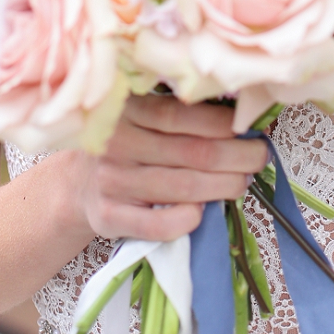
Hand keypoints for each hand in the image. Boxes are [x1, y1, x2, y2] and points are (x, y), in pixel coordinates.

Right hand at [56, 95, 267, 242]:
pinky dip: (189, 220)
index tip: (253, 129)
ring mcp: (111, 180)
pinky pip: (160, 224)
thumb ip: (173, 114)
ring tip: (242, 182)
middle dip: (238, 157)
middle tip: (259, 157)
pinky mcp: (109, 215)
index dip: (226, 125)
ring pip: (184, 188)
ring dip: (224, 187)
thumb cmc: (121, 146)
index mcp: (124, 109)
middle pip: (193, 153)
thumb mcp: (136, 117)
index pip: (183, 116)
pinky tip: (203, 213)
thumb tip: (239, 115)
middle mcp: (116, 142)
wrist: (74, 185)